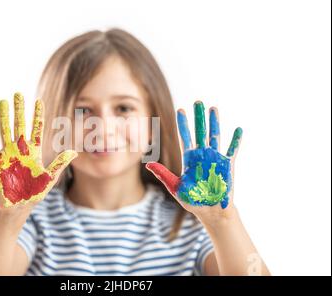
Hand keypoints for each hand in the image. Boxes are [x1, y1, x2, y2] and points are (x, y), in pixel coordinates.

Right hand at [0, 93, 77, 208]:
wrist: (17, 207)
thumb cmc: (34, 193)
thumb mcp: (49, 178)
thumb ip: (60, 163)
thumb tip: (74, 151)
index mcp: (34, 151)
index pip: (36, 129)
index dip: (37, 115)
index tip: (38, 101)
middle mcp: (20, 149)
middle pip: (20, 125)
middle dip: (20, 110)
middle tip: (18, 94)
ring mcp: (7, 154)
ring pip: (4, 130)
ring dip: (3, 116)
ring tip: (2, 102)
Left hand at [146, 101, 241, 220]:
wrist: (210, 212)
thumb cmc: (193, 201)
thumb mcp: (175, 187)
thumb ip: (163, 174)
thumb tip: (147, 165)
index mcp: (189, 159)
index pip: (185, 137)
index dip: (183, 124)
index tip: (180, 110)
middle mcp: (202, 155)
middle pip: (200, 132)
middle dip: (198, 117)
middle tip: (197, 102)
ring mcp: (215, 159)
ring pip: (215, 136)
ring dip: (214, 122)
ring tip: (213, 108)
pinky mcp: (227, 166)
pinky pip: (232, 150)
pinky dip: (235, 140)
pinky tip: (237, 129)